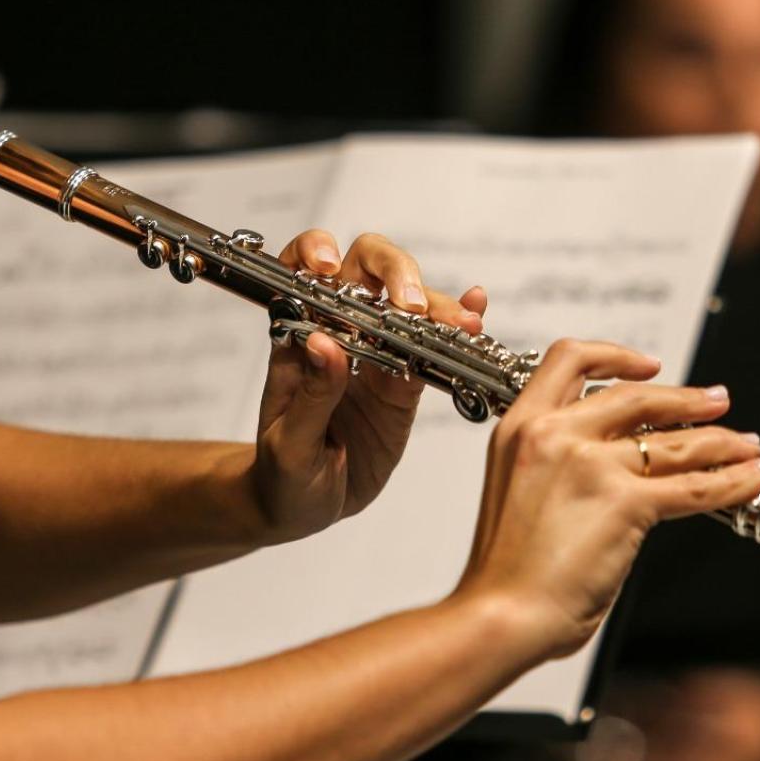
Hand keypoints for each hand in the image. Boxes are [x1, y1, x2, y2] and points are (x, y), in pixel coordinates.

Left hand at [249, 230, 486, 542]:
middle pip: (367, 270)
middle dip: (395, 272)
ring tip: (463, 323)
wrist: (304, 507)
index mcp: (297, 334)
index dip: (314, 253)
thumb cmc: (282, 473)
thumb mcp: (288, 443)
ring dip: (437, 304)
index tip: (329, 269)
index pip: (301, 271)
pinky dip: (457, 325)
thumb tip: (325, 343)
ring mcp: (376, 353)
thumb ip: (311, 395)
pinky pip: (432, 348)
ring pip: (409, 304)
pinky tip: (477, 311)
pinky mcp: (405, 384)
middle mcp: (339, 331)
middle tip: (413, 305)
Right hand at [452, 339, 759, 659]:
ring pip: (675, 442)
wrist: (501, 614)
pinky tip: (756, 475)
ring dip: (722, 441)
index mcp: (520, 427)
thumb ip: (557, 467)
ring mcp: (591, 464)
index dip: (617, 355)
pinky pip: (695, 487)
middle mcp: (555, 434)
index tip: (649, 366)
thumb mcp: (517, 492)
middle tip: (717, 400)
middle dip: (686, 398)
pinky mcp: (625, 502)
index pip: (569, 360)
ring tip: (749, 444)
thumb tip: (610, 469)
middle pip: (637, 396)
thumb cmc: (506, 573)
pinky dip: (735, 480)